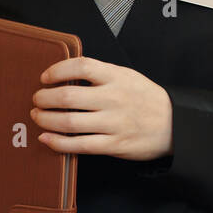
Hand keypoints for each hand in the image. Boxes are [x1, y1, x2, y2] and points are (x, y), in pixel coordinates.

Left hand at [33, 56, 172, 160]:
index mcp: (117, 77)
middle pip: (68, 97)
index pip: (81, 67)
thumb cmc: (147, 99)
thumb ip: (101, 74)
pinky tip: (46, 138)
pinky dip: (58, 142)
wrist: (174, 125)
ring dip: (46, 120)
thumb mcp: (128, 76)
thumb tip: (67, 74)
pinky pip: (79, 145)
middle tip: (37, 99)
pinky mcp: (114, 145)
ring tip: (38, 116)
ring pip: (69, 123)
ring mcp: (113, 123)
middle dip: (44, 98)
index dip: (57, 70)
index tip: (45, 77)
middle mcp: (114, 99)